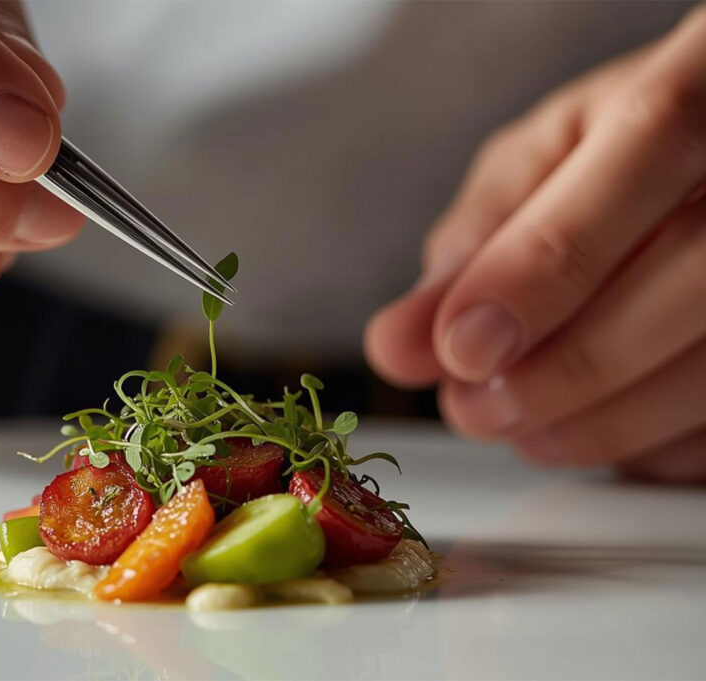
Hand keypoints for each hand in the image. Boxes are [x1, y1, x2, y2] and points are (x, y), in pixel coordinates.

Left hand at [366, 6, 705, 482]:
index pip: (652, 142)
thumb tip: (402, 344)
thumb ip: (476, 242)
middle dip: (569, 364)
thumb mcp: (535, 168)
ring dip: (604, 422)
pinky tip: (592, 427)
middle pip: (696, 266)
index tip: (462, 346)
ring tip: (518, 426)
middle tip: (475, 407)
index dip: (548, 260)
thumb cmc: (612, 161)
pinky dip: (651, 443)